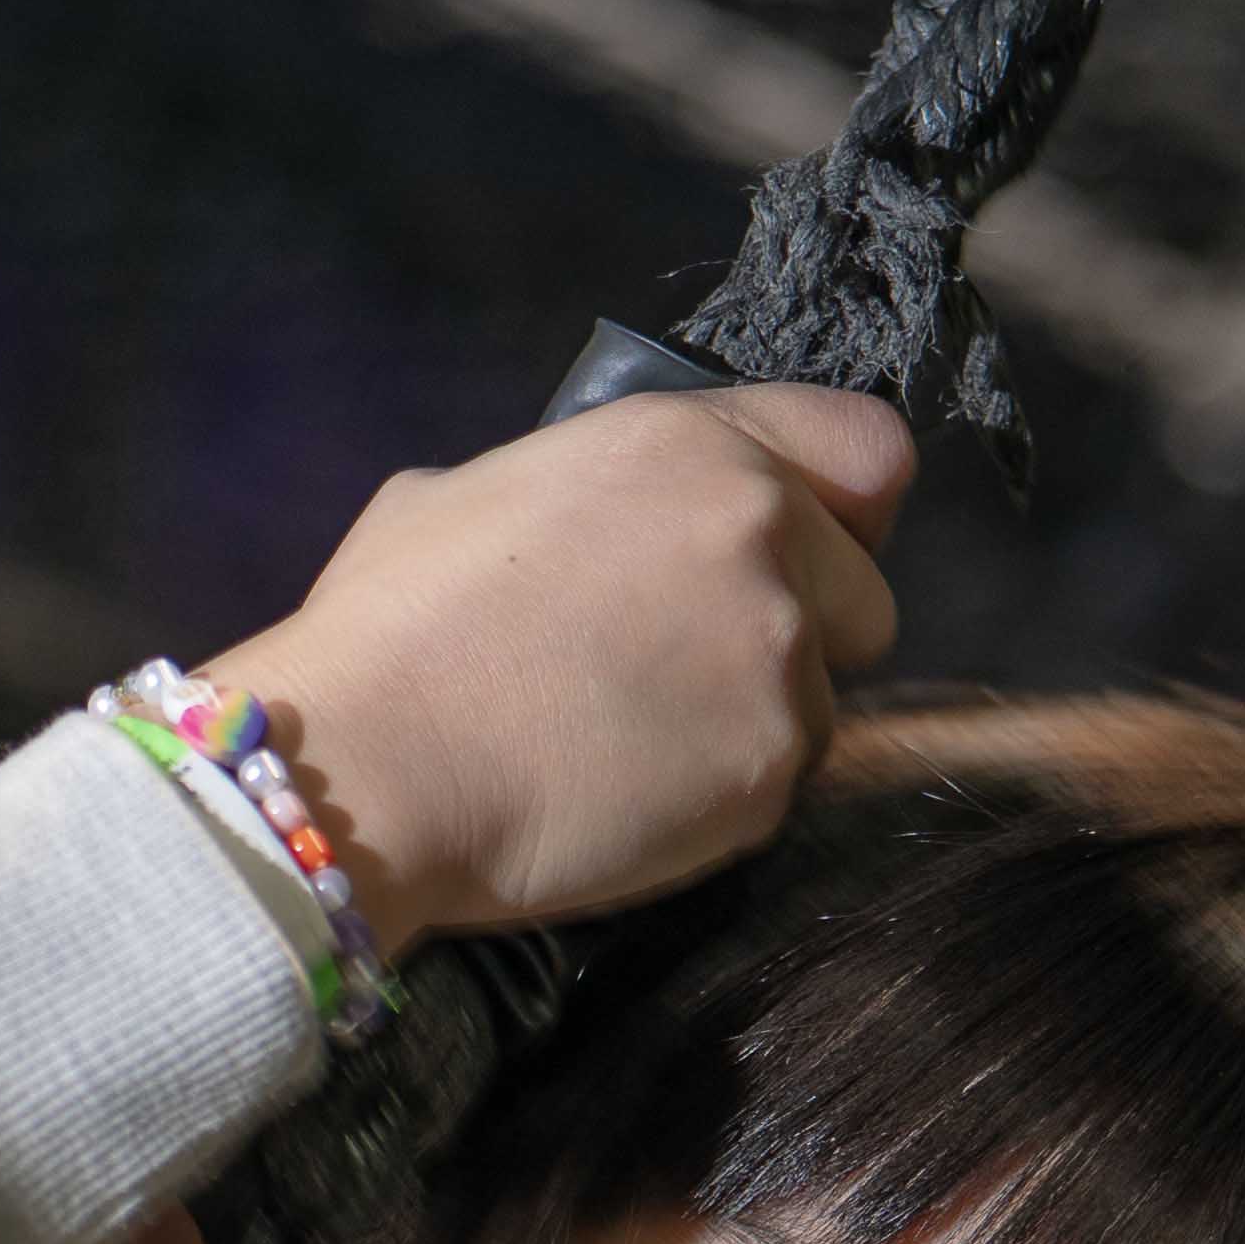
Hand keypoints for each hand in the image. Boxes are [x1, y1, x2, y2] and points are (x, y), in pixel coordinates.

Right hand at [199, 383, 909, 944]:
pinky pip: (777, 785)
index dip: (847, 517)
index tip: (807, 560)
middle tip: (691, 681)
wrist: (375, 763)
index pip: (869, 453)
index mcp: (688, 443)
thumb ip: (574, 493)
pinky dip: (720, 801)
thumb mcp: (465, 494)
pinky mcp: (769, 763)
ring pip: (823, 704)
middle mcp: (757, 526)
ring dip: (753, 729)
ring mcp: (775, 648)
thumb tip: (585, 531)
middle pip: (867, 598)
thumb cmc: (390, 630)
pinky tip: (626, 796)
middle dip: (804, 642)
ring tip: (635, 748)